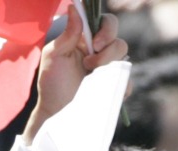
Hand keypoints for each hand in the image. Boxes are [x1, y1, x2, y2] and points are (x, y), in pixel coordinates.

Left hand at [24, 7, 127, 143]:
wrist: (54, 113)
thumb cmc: (52, 83)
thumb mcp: (54, 56)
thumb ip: (67, 34)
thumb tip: (74, 7)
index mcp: (88, 40)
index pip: (106, 23)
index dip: (106, 28)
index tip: (96, 43)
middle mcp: (101, 53)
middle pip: (119, 40)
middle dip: (107, 51)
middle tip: (89, 64)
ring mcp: (109, 71)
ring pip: (125, 58)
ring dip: (108, 66)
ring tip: (90, 77)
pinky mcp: (113, 88)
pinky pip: (126, 82)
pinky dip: (119, 84)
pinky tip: (103, 89)